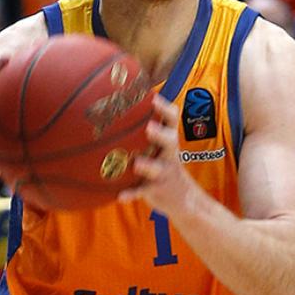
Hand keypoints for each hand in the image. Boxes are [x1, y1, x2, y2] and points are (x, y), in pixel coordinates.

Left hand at [119, 97, 202, 217]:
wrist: (183, 198)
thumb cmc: (162, 164)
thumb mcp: (159, 146)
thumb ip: (141, 130)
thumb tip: (111, 106)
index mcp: (169, 140)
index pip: (171, 119)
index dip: (164, 108)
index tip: (153, 97)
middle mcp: (170, 154)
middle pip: (170, 141)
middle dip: (160, 134)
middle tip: (149, 128)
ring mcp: (164, 172)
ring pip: (158, 168)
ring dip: (148, 165)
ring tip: (137, 164)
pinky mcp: (157, 190)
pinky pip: (143, 192)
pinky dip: (132, 194)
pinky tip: (120, 197)